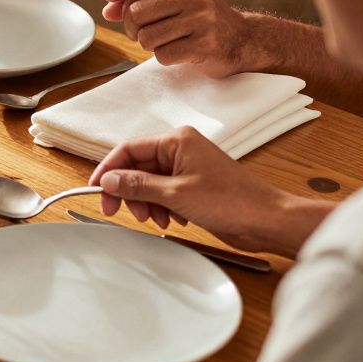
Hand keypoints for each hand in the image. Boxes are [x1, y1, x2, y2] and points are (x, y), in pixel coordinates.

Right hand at [89, 127, 327, 255]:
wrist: (267, 221)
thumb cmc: (232, 202)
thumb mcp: (175, 194)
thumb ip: (137, 185)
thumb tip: (109, 180)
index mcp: (177, 140)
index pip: (128, 149)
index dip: (108, 170)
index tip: (95, 189)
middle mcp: (181, 149)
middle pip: (137, 166)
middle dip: (127, 190)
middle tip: (118, 210)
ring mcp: (188, 168)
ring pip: (148, 181)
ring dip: (144, 201)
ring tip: (153, 218)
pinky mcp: (194, 185)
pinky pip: (164, 192)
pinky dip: (160, 206)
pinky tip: (170, 219)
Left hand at [101, 0, 254, 77]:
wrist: (240, 39)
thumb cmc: (196, 16)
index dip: (128, 6)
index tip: (142, 15)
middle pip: (135, 13)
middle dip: (134, 28)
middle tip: (150, 32)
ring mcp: (203, 19)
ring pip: (145, 37)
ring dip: (148, 44)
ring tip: (166, 40)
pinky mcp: (206, 45)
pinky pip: (162, 55)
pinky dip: (165, 57)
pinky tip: (181, 50)